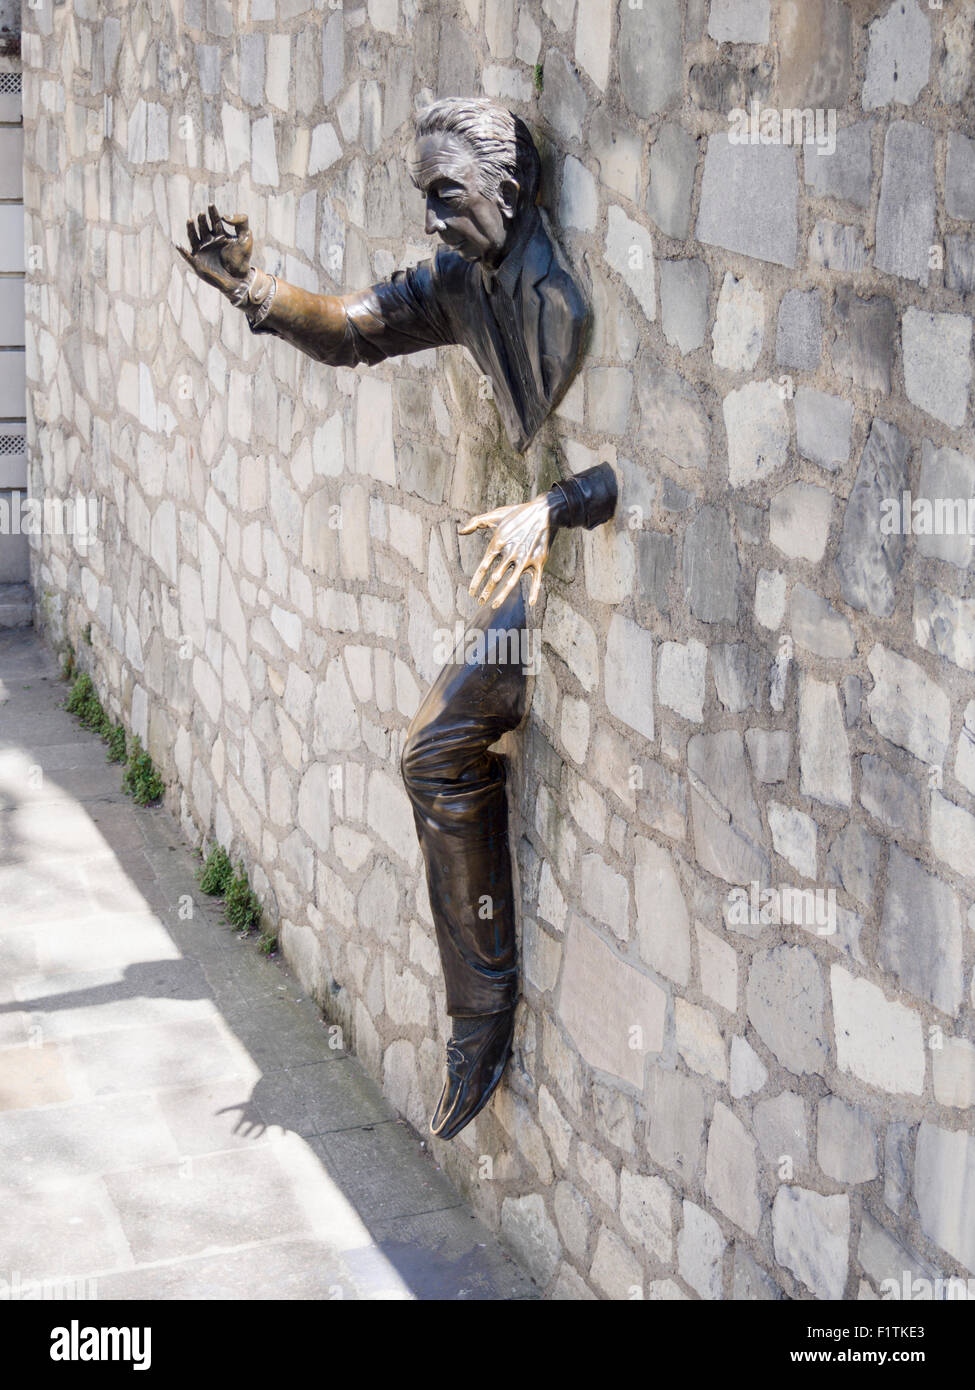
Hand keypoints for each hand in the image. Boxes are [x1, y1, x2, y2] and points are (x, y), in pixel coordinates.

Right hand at [175, 204, 252, 296]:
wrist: (239, 277)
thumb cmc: (243, 258)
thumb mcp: (246, 237)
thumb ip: (241, 221)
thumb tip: (224, 216)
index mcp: (220, 235)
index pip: (215, 221)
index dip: (212, 213)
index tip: (211, 205)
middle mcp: (210, 242)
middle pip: (203, 227)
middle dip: (202, 220)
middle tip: (202, 214)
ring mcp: (203, 251)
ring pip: (194, 237)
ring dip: (191, 229)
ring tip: (190, 220)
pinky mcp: (198, 262)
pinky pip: (188, 256)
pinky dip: (183, 252)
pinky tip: (178, 245)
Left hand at [460, 493, 553, 608]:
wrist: (545, 511)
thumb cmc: (519, 513)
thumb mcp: (496, 514)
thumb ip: (476, 522)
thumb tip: (461, 531)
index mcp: (498, 543)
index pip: (483, 567)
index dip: (476, 582)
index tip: (471, 592)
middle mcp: (510, 553)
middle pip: (495, 577)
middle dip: (486, 592)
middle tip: (479, 602)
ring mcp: (525, 558)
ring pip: (511, 582)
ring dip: (501, 596)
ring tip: (493, 606)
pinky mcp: (539, 560)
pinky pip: (537, 580)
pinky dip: (535, 591)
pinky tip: (533, 603)